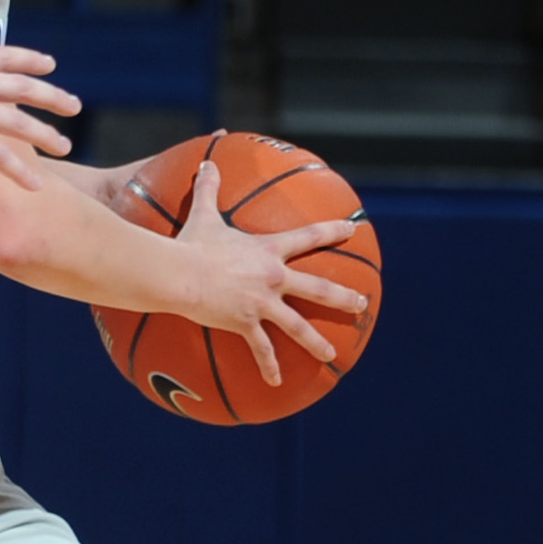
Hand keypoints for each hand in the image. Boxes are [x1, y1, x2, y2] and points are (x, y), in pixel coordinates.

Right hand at [0, 39, 77, 183]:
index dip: (29, 59)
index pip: (2, 56)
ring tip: (65, 146)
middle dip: (52, 95)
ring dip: (46, 134)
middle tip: (74, 105)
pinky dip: (20, 171)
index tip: (50, 64)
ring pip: (18, 121)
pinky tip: (34, 185)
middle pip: (21, 85)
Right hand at [162, 157, 369, 388]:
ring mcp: (262, 303)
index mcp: (268, 251)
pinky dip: (269, 366)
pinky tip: (277, 382)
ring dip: (317, 341)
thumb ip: (209, 189)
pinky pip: (261, 349)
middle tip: (362, 304)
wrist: (180, 274)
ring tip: (332, 354)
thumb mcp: (203, 215)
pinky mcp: (245, 323)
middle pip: (317, 288)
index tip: (352, 230)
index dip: (332, 231)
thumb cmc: (192, 245)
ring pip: (298, 325)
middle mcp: (274, 278)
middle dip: (342, 296)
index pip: (308, 237)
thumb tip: (206, 162)